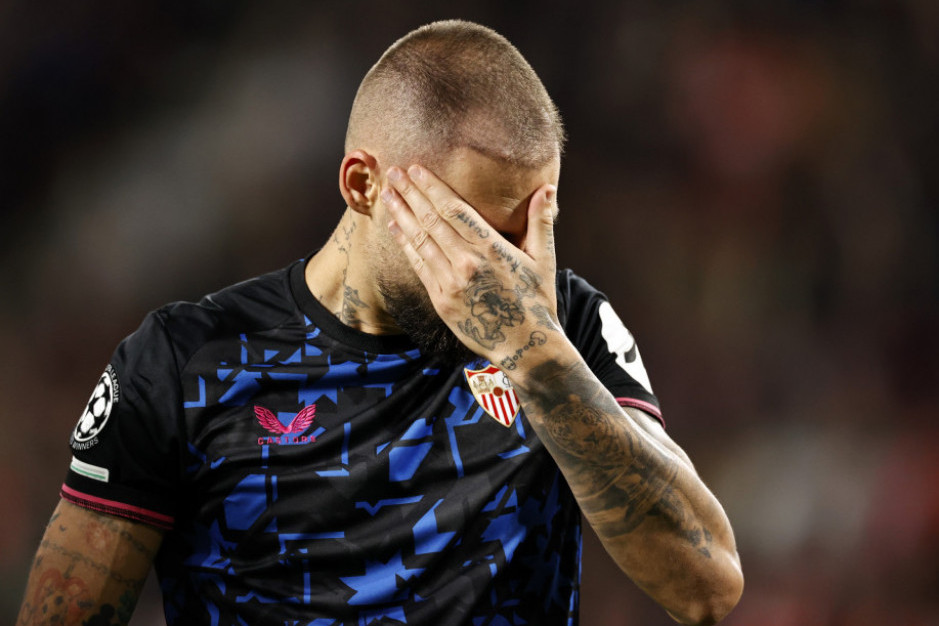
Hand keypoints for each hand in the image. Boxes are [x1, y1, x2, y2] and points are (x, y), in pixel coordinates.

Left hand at [383, 164, 559, 367]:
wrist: (525, 347)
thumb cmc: (537, 302)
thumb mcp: (543, 260)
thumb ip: (540, 221)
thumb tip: (547, 187)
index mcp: (491, 248)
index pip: (454, 210)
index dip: (432, 187)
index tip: (416, 169)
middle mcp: (467, 263)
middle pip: (432, 220)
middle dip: (410, 194)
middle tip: (393, 173)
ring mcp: (451, 283)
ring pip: (420, 241)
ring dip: (402, 216)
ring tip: (388, 196)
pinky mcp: (441, 301)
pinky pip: (419, 266)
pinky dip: (405, 245)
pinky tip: (395, 229)